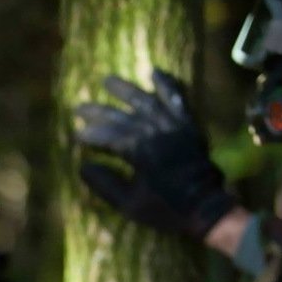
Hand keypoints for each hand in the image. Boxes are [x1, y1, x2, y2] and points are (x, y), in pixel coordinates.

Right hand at [73, 69, 236, 239]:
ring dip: (125, 90)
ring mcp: (173, 125)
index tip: (75, 136)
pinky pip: (177, 99)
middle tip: (79, 108)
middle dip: (98, 112)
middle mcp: (154, 132)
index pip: (107, 137)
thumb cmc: (166, 209)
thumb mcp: (129, 205)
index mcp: (138, 151)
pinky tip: (155, 72)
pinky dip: (166, 85)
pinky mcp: (187, 125)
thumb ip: (105, 184)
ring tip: (107, 80)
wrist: (206, 208)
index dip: (89, 136)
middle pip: (121, 117)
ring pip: (146, 101)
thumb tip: (83, 167)